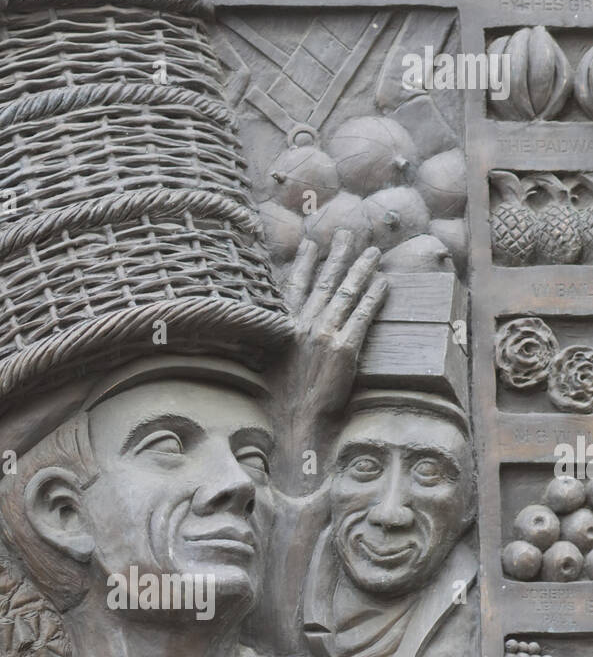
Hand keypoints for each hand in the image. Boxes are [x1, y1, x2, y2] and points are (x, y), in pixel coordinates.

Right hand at [286, 229, 387, 423]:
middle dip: (338, 256)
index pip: (296, 287)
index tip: (312, 244)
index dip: (306, 263)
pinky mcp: (344, 349)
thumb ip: (281, 343)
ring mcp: (324, 336)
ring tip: (374, 253)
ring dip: (362, 270)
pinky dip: (374, 297)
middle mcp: (303, 326)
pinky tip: (385, 283)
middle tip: (349, 234)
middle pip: (324, 282)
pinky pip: (363, 316)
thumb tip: (287, 333)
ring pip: (346, 294)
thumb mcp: (271, 365)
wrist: (295, 422)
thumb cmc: (282, 401)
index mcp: (285, 329)